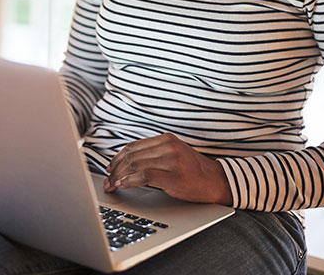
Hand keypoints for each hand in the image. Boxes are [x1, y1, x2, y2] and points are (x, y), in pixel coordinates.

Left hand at [103, 133, 232, 204]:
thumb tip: (126, 162)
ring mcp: (171, 160)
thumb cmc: (192, 171)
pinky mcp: (173, 176)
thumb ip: (154, 154)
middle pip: (132, 155)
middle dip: (115, 169)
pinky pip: (144, 176)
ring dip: (119, 176)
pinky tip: (122, 185)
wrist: (215, 181)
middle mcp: (168, 146)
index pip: (133, 146)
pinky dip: (129, 181)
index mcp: (166, 139)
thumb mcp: (174, 154)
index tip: (109, 168)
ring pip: (135, 165)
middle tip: (107, 181)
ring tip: (112, 185)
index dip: (117, 158)